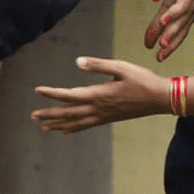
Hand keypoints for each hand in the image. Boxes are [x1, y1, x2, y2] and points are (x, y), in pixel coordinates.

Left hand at [31, 57, 170, 132]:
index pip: (69, 96)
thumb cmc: (142, 79)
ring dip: (58, 124)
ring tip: (44, 126)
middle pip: (68, 113)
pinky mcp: (109, 118)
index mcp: (98, 94)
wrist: (160, 98)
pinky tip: (66, 131)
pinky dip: (74, 128)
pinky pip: (87, 125)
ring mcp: (104, 116)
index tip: (37, 90)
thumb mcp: (120, 67)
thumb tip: (77, 62)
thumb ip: (98, 65)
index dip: (52, 94)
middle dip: (49, 114)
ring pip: (76, 122)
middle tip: (33, 116)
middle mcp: (98, 108)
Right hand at [144, 0, 193, 61]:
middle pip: (182, 22)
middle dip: (172, 34)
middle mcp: (191, 6)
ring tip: (161, 23)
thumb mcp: (168, 8)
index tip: (159, 58)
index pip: (181, 34)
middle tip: (161, 45)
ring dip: (172, 15)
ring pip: (182, 6)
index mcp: (188, 16)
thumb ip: (157, 26)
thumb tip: (147, 45)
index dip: (171, 46)